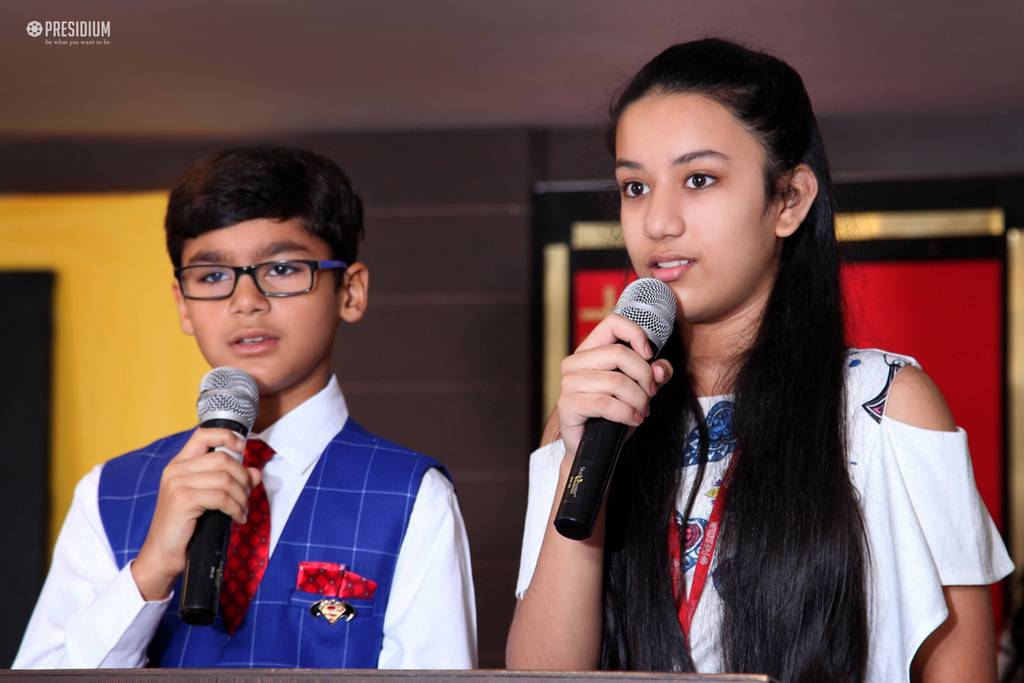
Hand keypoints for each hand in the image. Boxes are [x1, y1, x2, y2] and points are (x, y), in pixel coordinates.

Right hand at [130, 428, 259, 600]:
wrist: (162, 555)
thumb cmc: (185, 528)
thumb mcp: (209, 499)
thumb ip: (230, 482)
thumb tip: (255, 472)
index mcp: (180, 464)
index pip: (203, 434)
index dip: (226, 436)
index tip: (242, 447)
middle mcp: (176, 469)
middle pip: (223, 459)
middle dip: (243, 478)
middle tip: (246, 496)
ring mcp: (177, 483)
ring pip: (225, 478)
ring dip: (241, 496)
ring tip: (241, 510)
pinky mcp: (182, 500)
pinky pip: (221, 497)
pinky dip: (235, 508)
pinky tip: (237, 518)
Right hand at [556, 313, 673, 461]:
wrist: (592, 448)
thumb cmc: (613, 415)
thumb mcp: (639, 390)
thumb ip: (654, 374)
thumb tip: (660, 368)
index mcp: (590, 351)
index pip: (613, 324)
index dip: (636, 334)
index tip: (649, 354)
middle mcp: (575, 362)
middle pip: (619, 354)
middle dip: (644, 376)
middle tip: (650, 393)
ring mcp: (568, 383)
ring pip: (616, 382)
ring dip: (638, 399)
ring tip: (641, 410)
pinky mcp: (567, 404)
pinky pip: (606, 404)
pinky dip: (626, 413)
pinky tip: (632, 419)